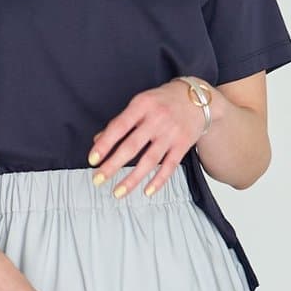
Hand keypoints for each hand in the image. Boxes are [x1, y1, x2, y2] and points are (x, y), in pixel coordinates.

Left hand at [87, 78, 205, 196]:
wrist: (198, 99)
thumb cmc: (163, 101)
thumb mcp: (141, 103)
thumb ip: (121, 121)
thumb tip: (98, 140)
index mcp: (142, 105)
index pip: (119, 127)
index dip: (104, 144)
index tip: (92, 160)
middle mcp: (157, 119)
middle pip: (132, 146)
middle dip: (113, 165)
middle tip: (97, 180)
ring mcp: (171, 133)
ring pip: (149, 160)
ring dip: (132, 179)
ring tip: (117, 192)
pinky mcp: (183, 145)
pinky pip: (169, 166)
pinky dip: (158, 181)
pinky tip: (147, 192)